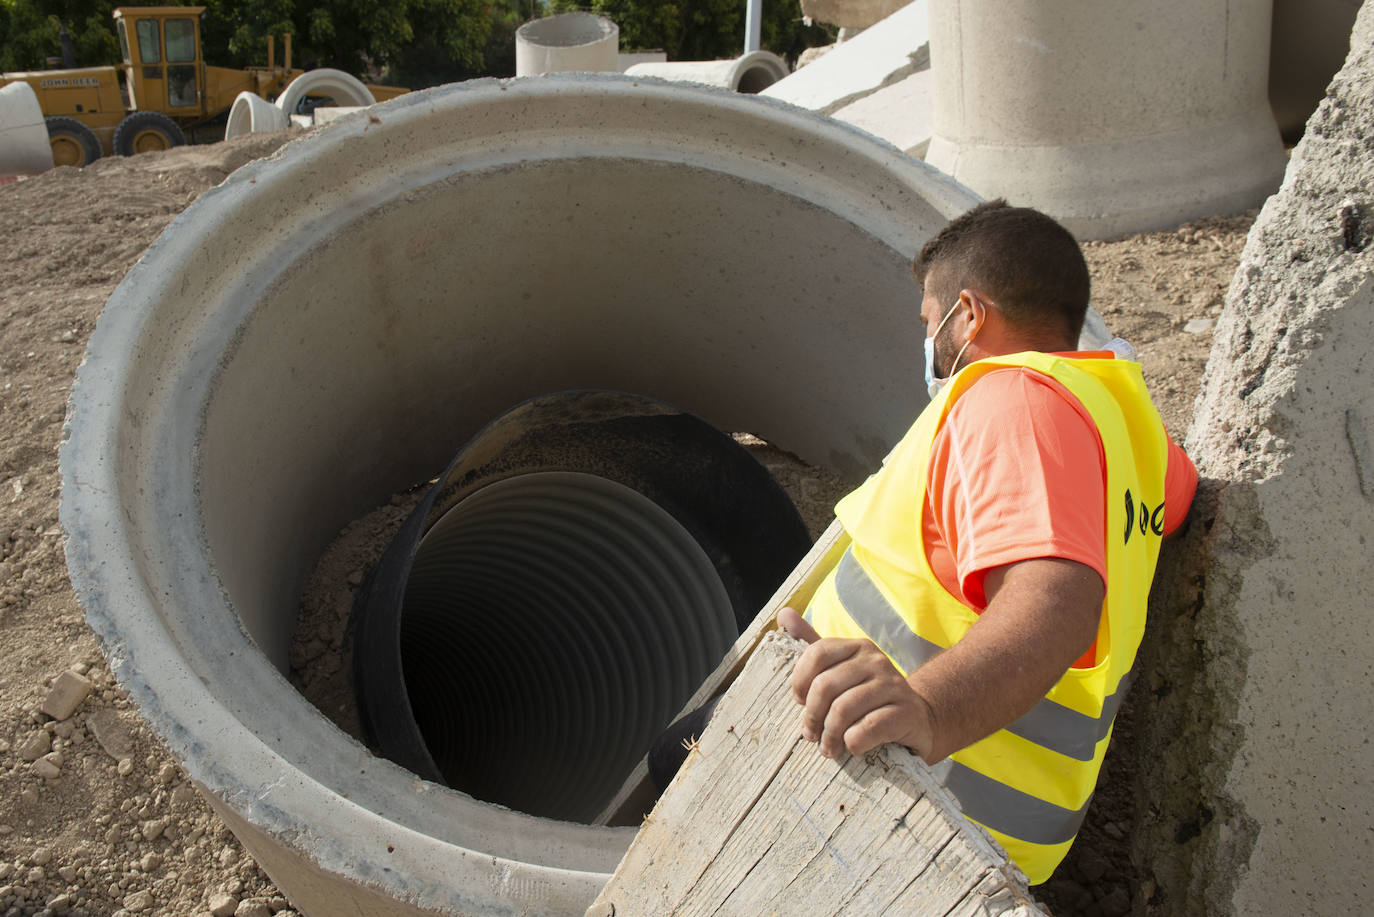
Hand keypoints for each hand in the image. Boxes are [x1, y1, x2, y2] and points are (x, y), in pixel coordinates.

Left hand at [776, 607, 935, 760]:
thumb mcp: (841, 669)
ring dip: (830, 735)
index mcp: (857, 647)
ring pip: (843, 710)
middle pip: (825, 685)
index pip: (816, 654)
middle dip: (812, 716)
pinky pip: (866, 729)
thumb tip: (784, 613)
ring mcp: (894, 685)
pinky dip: (852, 743)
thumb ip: (813, 644)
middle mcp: (876, 661)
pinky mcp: (906, 712)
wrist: (916, 720)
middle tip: (811, 734)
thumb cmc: (869, 697)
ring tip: (828, 747)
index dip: (800, 682)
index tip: (800, 702)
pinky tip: (853, 748)